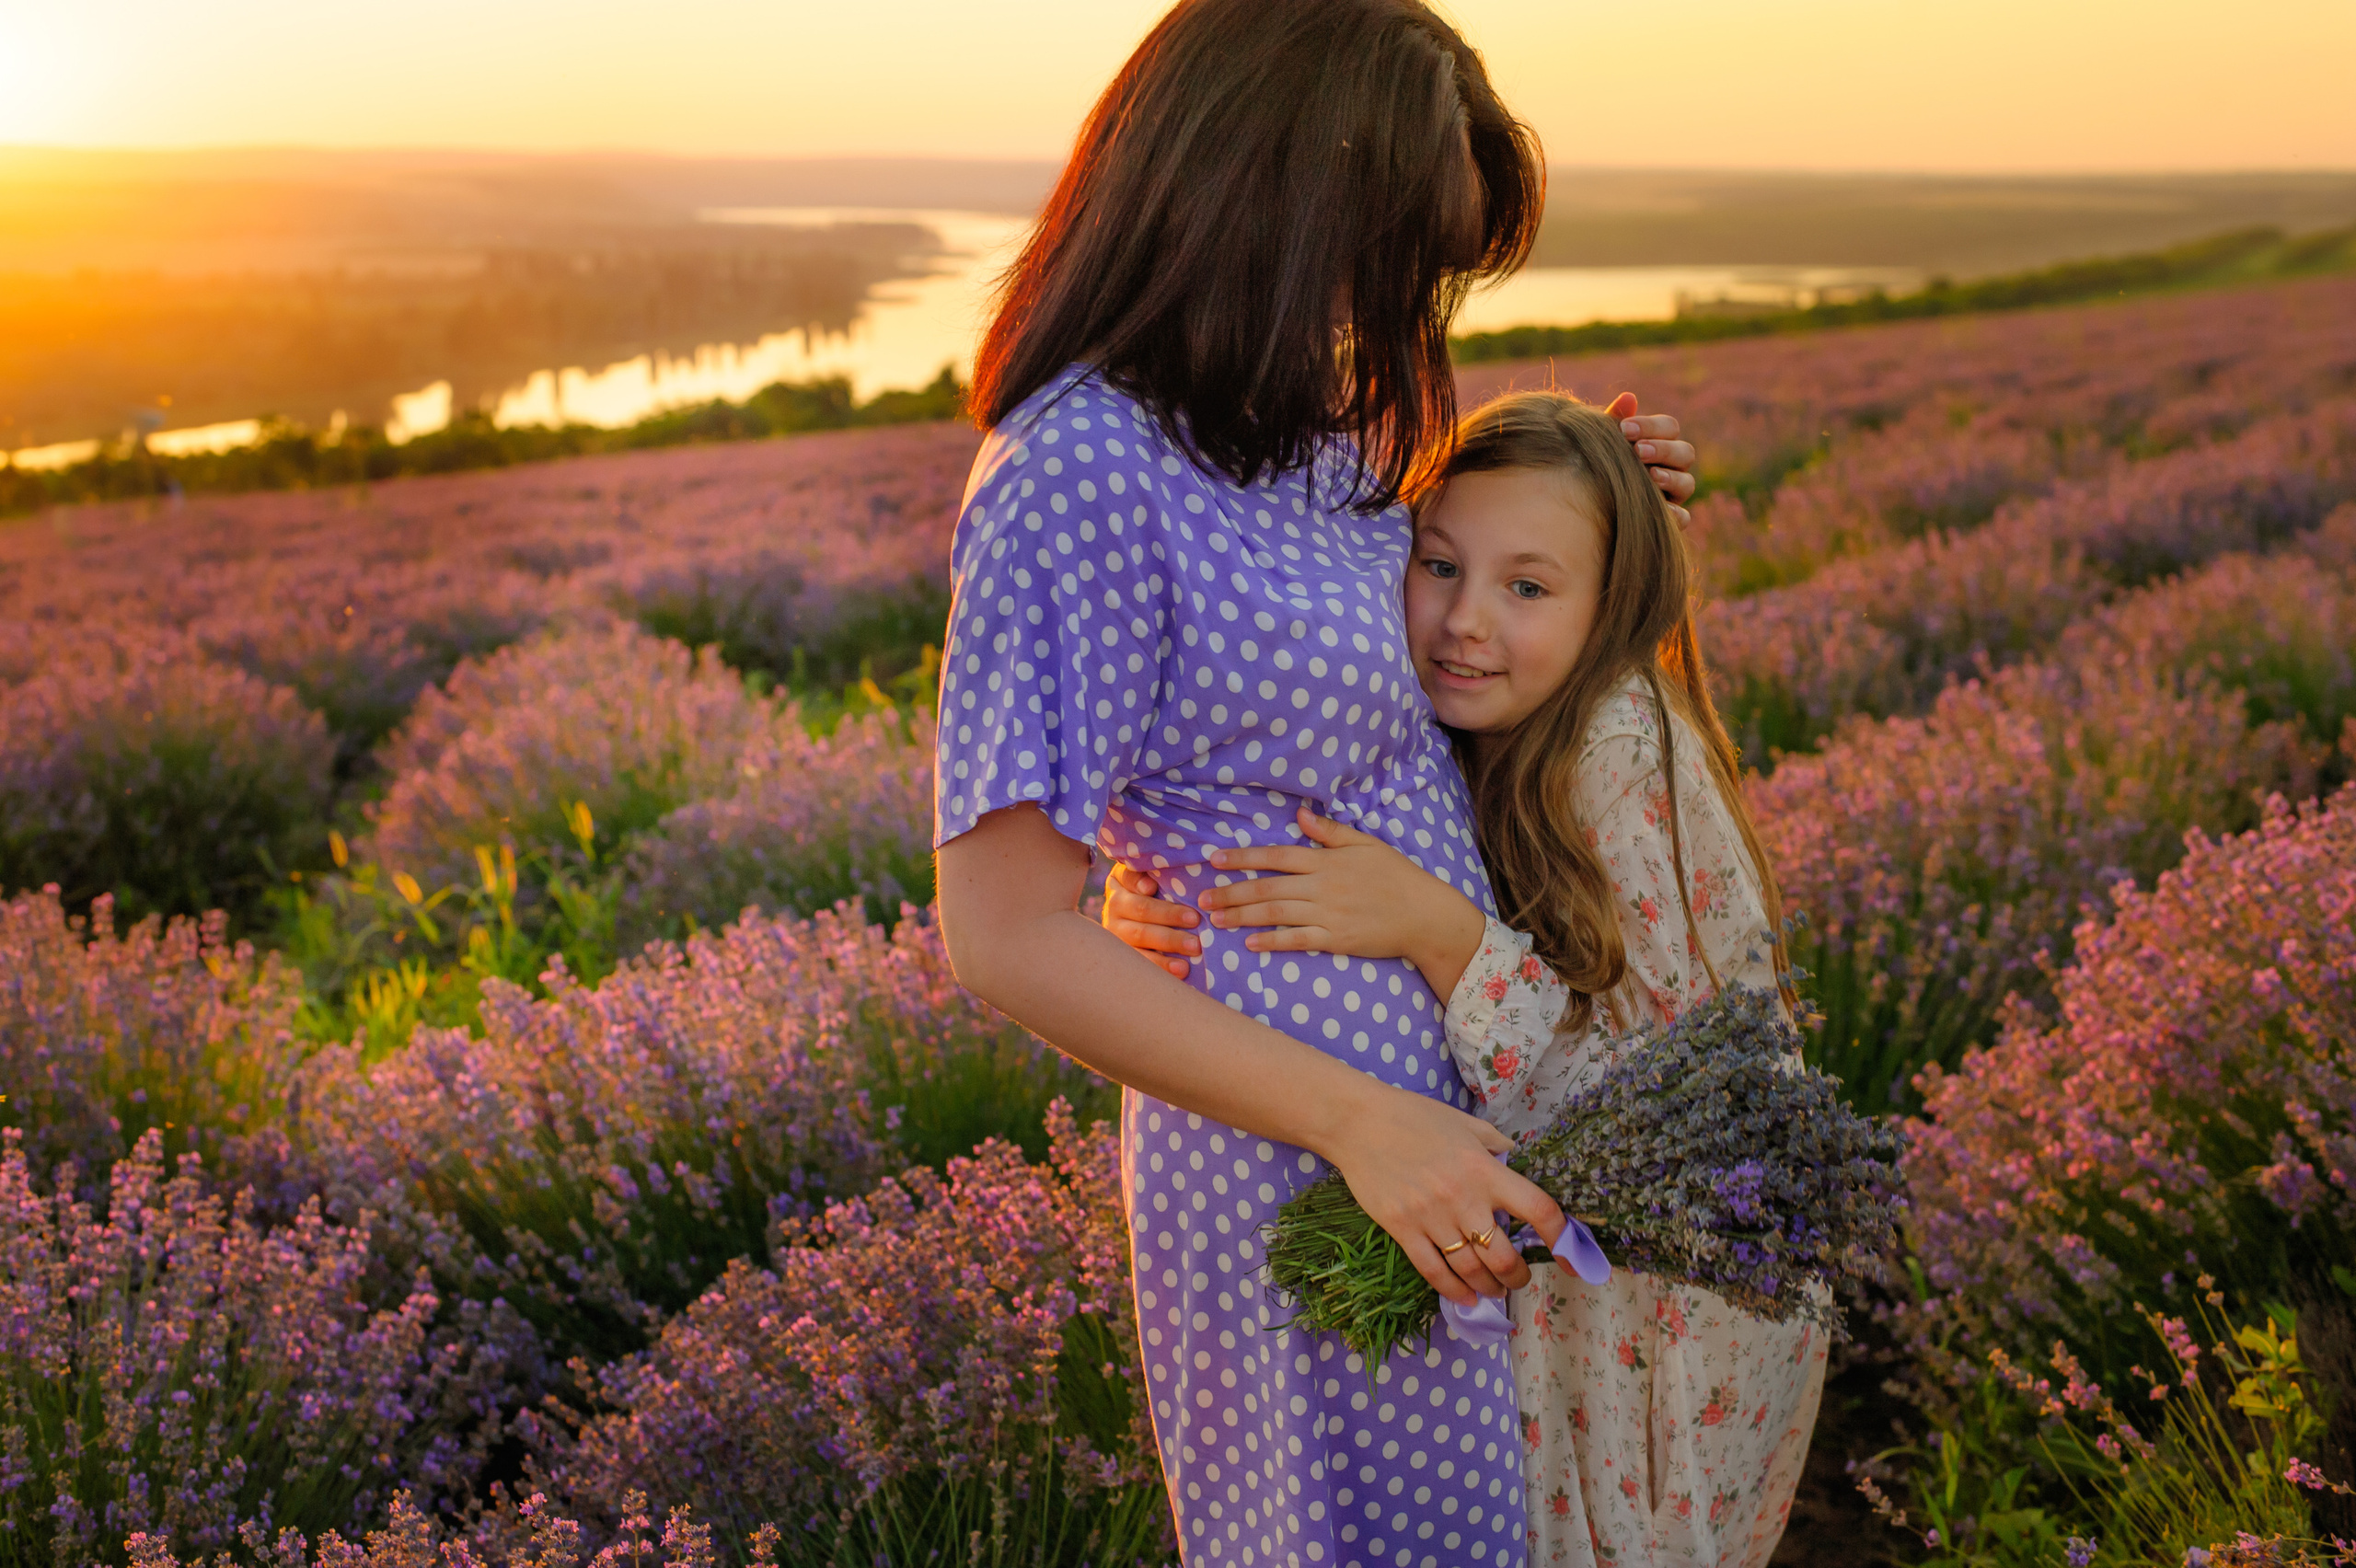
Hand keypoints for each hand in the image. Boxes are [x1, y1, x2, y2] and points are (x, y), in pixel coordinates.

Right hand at [1101, 860, 1198, 979]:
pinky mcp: (1123, 956)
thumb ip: (1160, 872)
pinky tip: (1182, 970)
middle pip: (1141, 909)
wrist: (1135, 922)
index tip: (1153, 887)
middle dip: (1169, 914)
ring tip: (1195, 947)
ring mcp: (1115, 932)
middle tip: (1196, 919)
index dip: (1139, 882)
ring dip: (1169, 942)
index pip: (1128, 877)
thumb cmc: (1156, 893)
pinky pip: (1141, 962)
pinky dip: (1162, 966)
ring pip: (1139, 936)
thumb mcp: (1151, 877)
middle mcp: (1114, 905)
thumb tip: (1162, 878)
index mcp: (1121, 882)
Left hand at [1202, 807, 1485, 997]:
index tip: (1214, 860)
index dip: (1243, 857)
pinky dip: (1272, 941)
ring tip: (1217, 918)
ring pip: (1275, 914)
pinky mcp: (1336, 940)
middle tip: (1203, 898)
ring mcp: (1328, 914)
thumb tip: (1301, 816)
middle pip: (1267, 887)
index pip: (1276, 855)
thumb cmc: (1397, 876)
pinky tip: (1249, 942)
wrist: (1425, 915)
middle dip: (1231, 892)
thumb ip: (1331, 832)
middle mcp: (1322, 886)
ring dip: (1242, 916)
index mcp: (1327, 860)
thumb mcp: (1367, 844)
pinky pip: (1297, 940)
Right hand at [1322, 1080, 1565, 1305]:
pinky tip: (1466, 1299)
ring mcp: (1431, 1217)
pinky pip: (1433, 1271)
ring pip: (1471, 1269)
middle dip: (1518, 1275)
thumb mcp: (1465, 1122)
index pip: (1537, 1209)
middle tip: (1519, 1278)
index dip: (1559, 1237)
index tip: (1567, 1253)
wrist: (1358, 1123)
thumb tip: (1514, 1158)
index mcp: (1485, 1170)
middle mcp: (1464, 1198)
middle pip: (1504, 1255)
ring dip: (1490, 1287)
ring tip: (1494, 1290)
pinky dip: (1453, 1291)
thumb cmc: (1413, 1116)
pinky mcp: (1402, 1230)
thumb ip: (1494, 1144)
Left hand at [1606, 391, 1695, 525]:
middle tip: (1637, 451)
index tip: (1624, 429)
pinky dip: (1674, 514)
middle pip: (1685, 452)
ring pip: (1688, 483)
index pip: (1669, 427)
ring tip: (1651, 476)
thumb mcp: (1603, 444)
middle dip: (1663, 449)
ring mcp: (1673, 495)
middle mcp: (1672, 468)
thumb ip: (1615, 421)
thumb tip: (1628, 397)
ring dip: (1671, 478)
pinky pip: (1682, 518)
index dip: (1651, 426)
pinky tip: (1660, 510)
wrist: (1582, 507)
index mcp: (1659, 444)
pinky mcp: (1668, 522)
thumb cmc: (1597, 466)